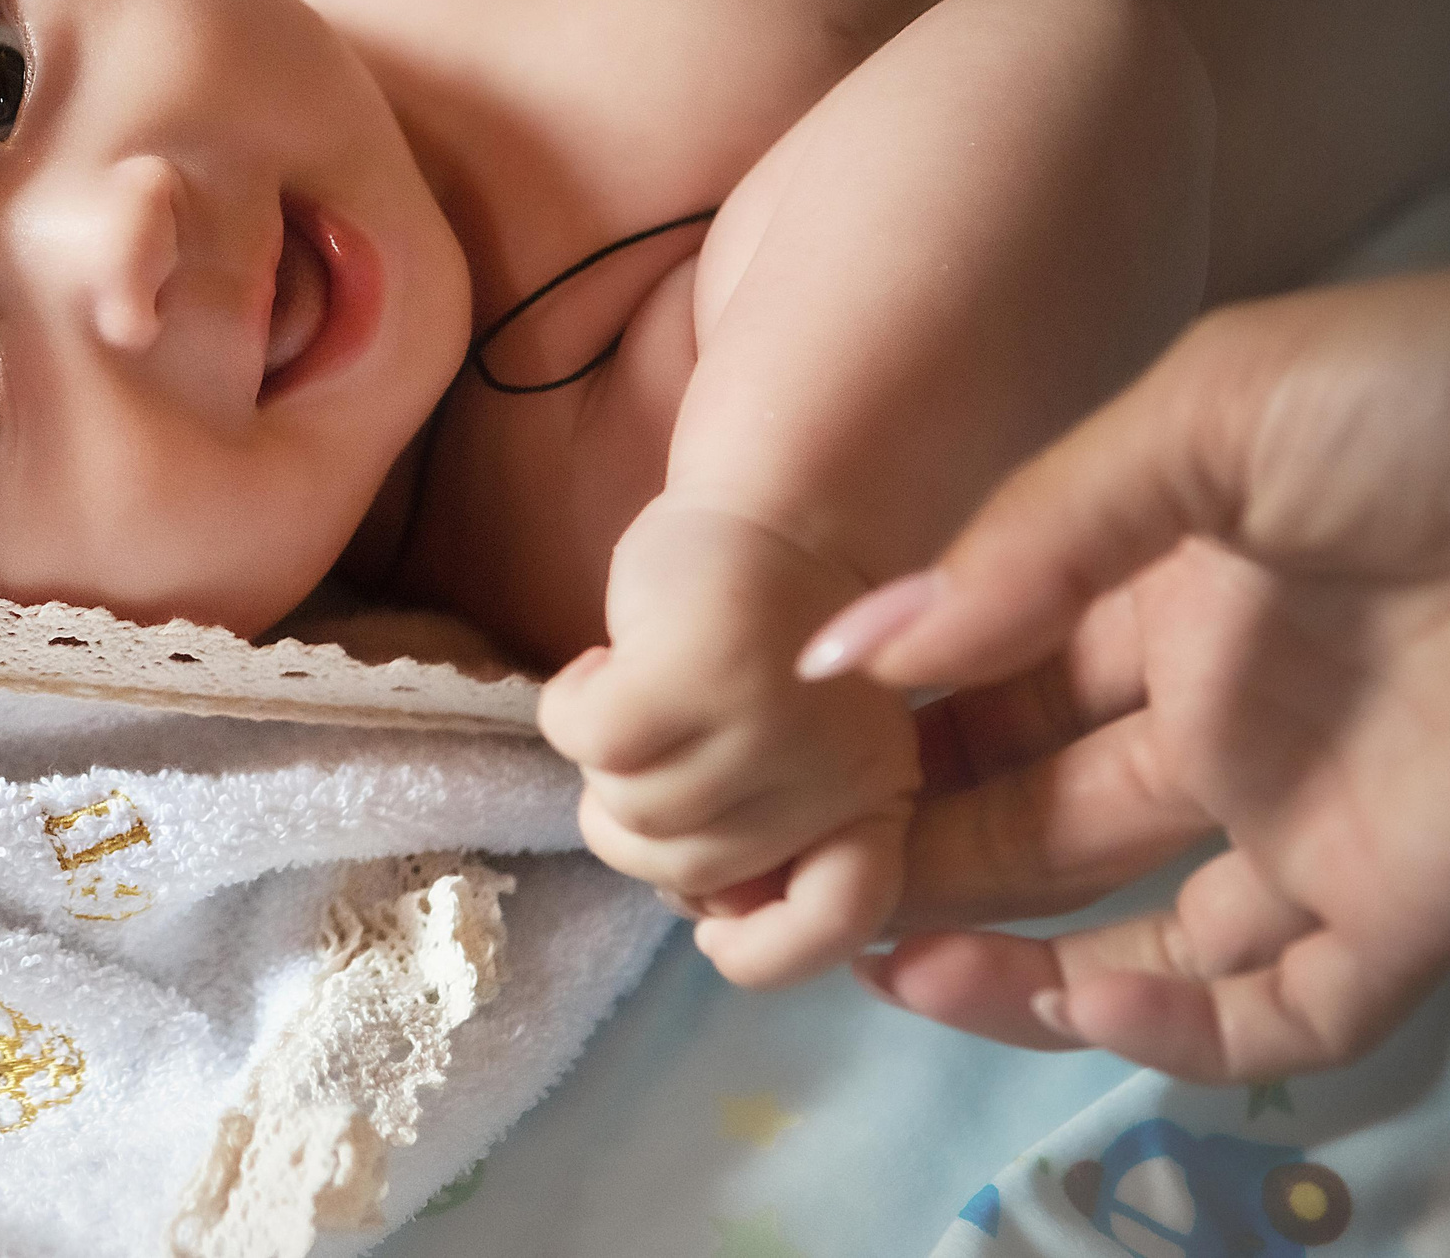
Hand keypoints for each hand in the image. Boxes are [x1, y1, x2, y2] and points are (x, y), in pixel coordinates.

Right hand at [539, 500, 919, 986]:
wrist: (783, 499)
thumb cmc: (776, 635)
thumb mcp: (795, 755)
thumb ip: (764, 834)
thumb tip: (702, 916)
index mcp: (879, 801)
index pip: (840, 921)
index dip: (768, 949)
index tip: (714, 929)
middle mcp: (840, 772)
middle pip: (690, 873)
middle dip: (638, 824)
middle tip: (647, 752)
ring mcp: (769, 722)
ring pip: (631, 815)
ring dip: (601, 766)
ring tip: (628, 697)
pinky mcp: (696, 670)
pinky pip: (589, 746)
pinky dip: (570, 712)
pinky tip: (599, 668)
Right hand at [807, 267, 1449, 1079]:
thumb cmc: (1442, 402)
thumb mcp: (1205, 413)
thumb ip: (1028, 535)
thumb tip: (840, 651)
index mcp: (1155, 586)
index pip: (983, 680)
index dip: (881, 725)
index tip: (769, 753)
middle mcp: (1213, 710)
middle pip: (1024, 811)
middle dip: (903, 846)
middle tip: (784, 877)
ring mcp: (1308, 818)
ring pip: (1127, 930)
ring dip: (998, 958)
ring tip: (876, 957)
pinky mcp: (1409, 908)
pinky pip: (1277, 1008)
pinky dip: (1172, 1030)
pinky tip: (1073, 993)